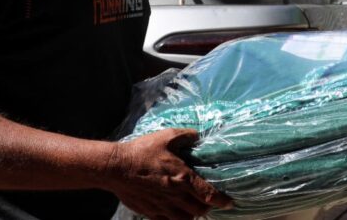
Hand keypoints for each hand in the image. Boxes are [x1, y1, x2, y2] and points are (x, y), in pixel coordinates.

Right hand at [105, 128, 230, 219]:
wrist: (116, 168)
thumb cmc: (142, 151)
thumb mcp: (166, 137)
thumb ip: (186, 136)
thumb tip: (198, 135)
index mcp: (183, 178)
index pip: (208, 194)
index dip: (221, 200)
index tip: (229, 202)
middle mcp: (175, 195)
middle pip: (200, 210)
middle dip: (208, 207)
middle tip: (210, 201)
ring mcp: (162, 206)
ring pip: (185, 219)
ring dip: (193, 214)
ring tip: (194, 207)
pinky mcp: (150, 212)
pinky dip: (176, 219)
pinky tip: (176, 212)